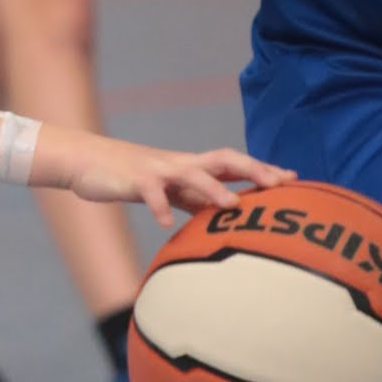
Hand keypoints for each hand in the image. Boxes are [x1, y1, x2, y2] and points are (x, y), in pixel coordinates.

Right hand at [68, 142, 294, 227]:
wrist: (87, 161)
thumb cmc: (131, 177)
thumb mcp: (169, 189)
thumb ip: (194, 199)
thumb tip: (223, 216)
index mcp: (191, 167)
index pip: (234, 164)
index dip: (263, 169)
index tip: (293, 179)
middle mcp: (180, 164)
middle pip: (223, 159)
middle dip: (252, 169)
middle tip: (278, 184)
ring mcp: (159, 169)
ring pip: (192, 173)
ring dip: (213, 189)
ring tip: (233, 205)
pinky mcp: (135, 179)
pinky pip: (151, 192)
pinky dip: (161, 206)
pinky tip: (167, 223)